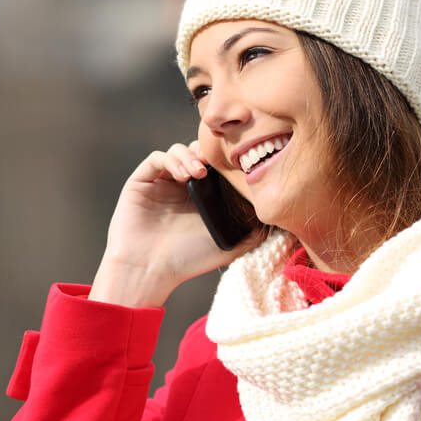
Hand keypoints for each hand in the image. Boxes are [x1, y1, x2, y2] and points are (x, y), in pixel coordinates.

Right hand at [89, 141, 261, 306]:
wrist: (151, 270)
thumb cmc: (188, 260)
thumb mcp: (228, 245)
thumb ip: (252, 233)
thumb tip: (278, 221)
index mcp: (201, 196)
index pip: (215, 165)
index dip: (225, 160)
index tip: (237, 164)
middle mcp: (180, 185)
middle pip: (197, 151)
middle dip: (208, 152)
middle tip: (217, 163)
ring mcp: (160, 181)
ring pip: (178, 150)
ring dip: (190, 156)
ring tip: (199, 173)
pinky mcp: (142, 180)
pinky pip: (157, 158)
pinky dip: (172, 160)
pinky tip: (183, 175)